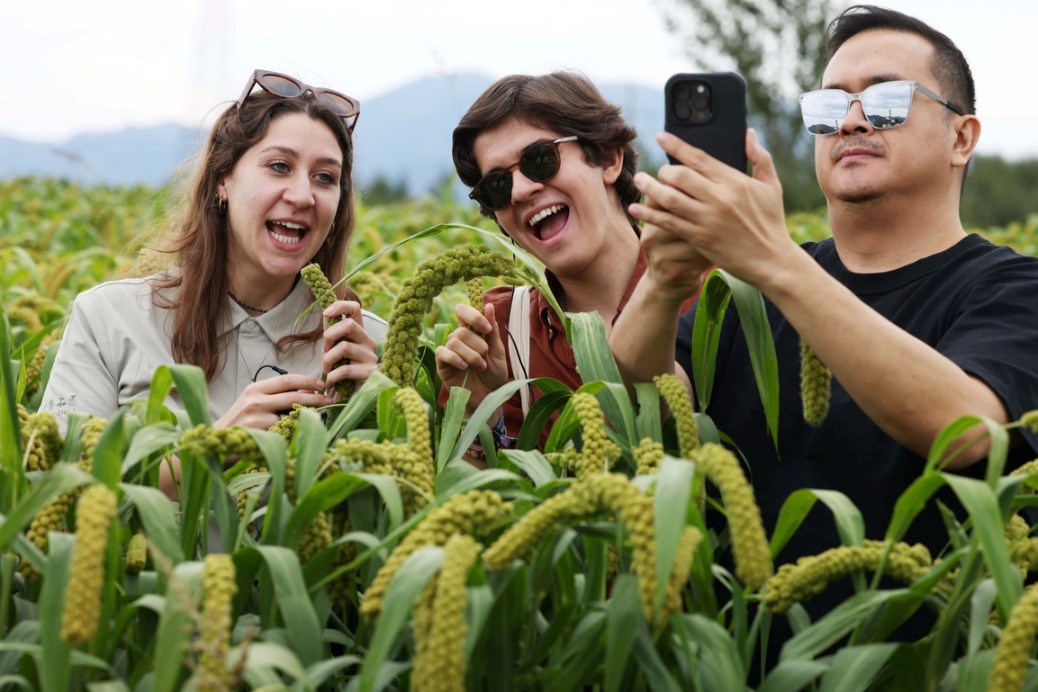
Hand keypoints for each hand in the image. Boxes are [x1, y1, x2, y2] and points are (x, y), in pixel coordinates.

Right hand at [216, 373, 331, 428]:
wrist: (218, 439)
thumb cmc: (240, 420)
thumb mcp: (254, 402)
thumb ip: (276, 396)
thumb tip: (307, 392)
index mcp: (255, 388)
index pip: (287, 379)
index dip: (307, 381)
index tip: (322, 384)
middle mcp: (255, 399)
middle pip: (293, 395)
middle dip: (315, 397)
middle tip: (329, 400)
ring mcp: (256, 416)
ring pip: (291, 413)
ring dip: (308, 414)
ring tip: (320, 414)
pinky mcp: (258, 431)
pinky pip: (284, 429)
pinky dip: (295, 429)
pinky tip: (301, 430)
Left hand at [321, 300, 379, 400]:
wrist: (360, 400)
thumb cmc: (344, 375)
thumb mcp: (335, 353)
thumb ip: (331, 337)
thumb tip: (324, 312)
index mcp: (359, 334)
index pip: (355, 309)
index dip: (340, 305)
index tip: (326, 313)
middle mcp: (368, 342)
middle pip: (349, 324)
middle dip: (329, 336)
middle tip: (324, 351)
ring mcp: (371, 357)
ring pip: (345, 346)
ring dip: (328, 360)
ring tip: (326, 372)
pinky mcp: (370, 373)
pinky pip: (345, 369)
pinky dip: (331, 377)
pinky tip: (330, 385)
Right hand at [435, 303, 508, 415]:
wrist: (488, 397)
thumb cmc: (493, 374)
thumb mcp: (497, 351)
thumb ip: (492, 330)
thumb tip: (488, 305)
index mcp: (472, 331)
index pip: (463, 311)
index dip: (473, 316)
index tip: (487, 329)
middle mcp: (458, 338)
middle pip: (462, 330)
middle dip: (478, 344)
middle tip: (485, 356)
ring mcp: (449, 351)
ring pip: (454, 341)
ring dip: (471, 354)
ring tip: (480, 366)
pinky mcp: (442, 364)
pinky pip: (443, 352)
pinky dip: (456, 358)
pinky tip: (464, 367)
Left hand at [631, 129, 793, 288]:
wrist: (771, 260)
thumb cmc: (772, 222)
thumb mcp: (771, 186)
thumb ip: (759, 157)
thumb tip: (748, 133)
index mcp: (734, 181)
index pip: (699, 157)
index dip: (676, 145)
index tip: (660, 137)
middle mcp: (719, 197)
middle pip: (679, 175)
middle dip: (663, 170)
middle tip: (656, 171)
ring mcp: (707, 219)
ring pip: (669, 198)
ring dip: (650, 188)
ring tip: (639, 180)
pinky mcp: (699, 238)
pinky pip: (668, 222)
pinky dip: (649, 214)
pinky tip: (636, 208)